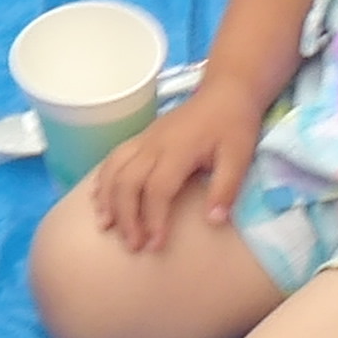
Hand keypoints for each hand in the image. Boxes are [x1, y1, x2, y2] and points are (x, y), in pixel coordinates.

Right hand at [84, 91, 258, 251]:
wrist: (225, 92)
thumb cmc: (234, 126)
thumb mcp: (239, 156)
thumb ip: (226, 188)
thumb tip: (214, 222)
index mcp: (179, 150)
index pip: (158, 189)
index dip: (154, 218)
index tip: (155, 245)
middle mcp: (154, 144)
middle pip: (128, 182)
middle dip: (126, 216)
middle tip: (132, 245)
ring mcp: (144, 139)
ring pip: (114, 169)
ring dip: (107, 199)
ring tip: (106, 227)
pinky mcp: (141, 138)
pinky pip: (113, 158)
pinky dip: (102, 180)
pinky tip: (97, 200)